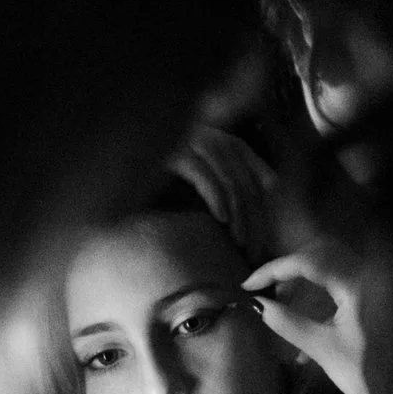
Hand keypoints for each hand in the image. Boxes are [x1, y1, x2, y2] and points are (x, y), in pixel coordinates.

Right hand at [167, 125, 279, 262]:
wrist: (126, 156)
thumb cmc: (160, 177)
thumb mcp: (198, 187)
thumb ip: (226, 194)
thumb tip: (253, 219)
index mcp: (228, 145)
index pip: (259, 181)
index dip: (265, 214)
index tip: (266, 245)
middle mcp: (216, 139)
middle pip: (248, 185)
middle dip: (256, 222)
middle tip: (255, 254)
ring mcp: (197, 142)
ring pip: (232, 183)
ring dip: (239, 217)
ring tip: (241, 244)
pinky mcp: (178, 151)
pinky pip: (205, 176)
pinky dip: (216, 199)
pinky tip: (222, 221)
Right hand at [244, 236, 373, 393]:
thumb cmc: (371, 376)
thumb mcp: (325, 350)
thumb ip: (289, 324)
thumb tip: (259, 306)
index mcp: (359, 284)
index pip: (308, 260)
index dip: (273, 269)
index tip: (249, 285)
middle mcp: (370, 276)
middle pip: (322, 254)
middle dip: (292, 272)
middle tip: (271, 294)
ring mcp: (377, 287)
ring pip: (332, 272)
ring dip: (305, 291)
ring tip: (284, 317)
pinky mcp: (379, 301)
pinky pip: (344, 291)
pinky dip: (322, 306)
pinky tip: (305, 344)